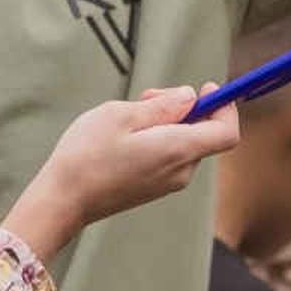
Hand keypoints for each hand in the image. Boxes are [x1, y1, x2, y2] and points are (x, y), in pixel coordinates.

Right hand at [3, 90, 239, 257]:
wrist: (63, 200)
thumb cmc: (87, 155)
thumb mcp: (122, 115)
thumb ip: (163, 106)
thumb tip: (190, 98)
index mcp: (178, 150)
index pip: (226, 132)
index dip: (224, 107)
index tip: (207, 90)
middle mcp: (180, 171)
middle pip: (203, 133)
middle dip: (184, 108)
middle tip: (148, 96)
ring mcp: (168, 183)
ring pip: (184, 143)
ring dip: (167, 122)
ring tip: (131, 114)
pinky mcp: (153, 188)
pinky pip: (169, 157)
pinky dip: (158, 139)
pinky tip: (127, 135)